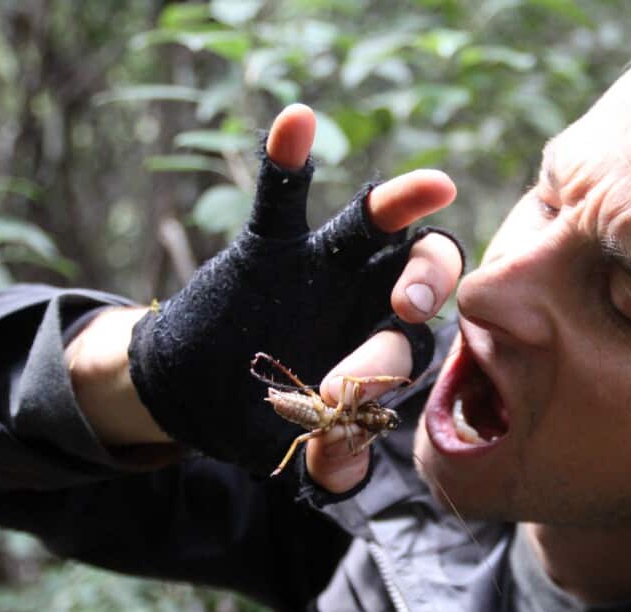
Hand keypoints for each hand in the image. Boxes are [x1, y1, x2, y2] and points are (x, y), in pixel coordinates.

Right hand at [126, 103, 460, 476]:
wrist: (198, 389)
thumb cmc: (267, 418)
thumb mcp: (297, 448)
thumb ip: (330, 461)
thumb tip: (342, 472)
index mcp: (386, 346)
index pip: (420, 341)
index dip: (403, 358)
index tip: (363, 391)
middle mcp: (368, 299)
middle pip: (423, 270)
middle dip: (430, 279)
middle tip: (410, 303)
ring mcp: (324, 267)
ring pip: (371, 225)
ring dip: (400, 206)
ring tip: (432, 186)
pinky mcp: (270, 245)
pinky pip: (280, 196)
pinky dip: (286, 158)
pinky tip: (297, 119)